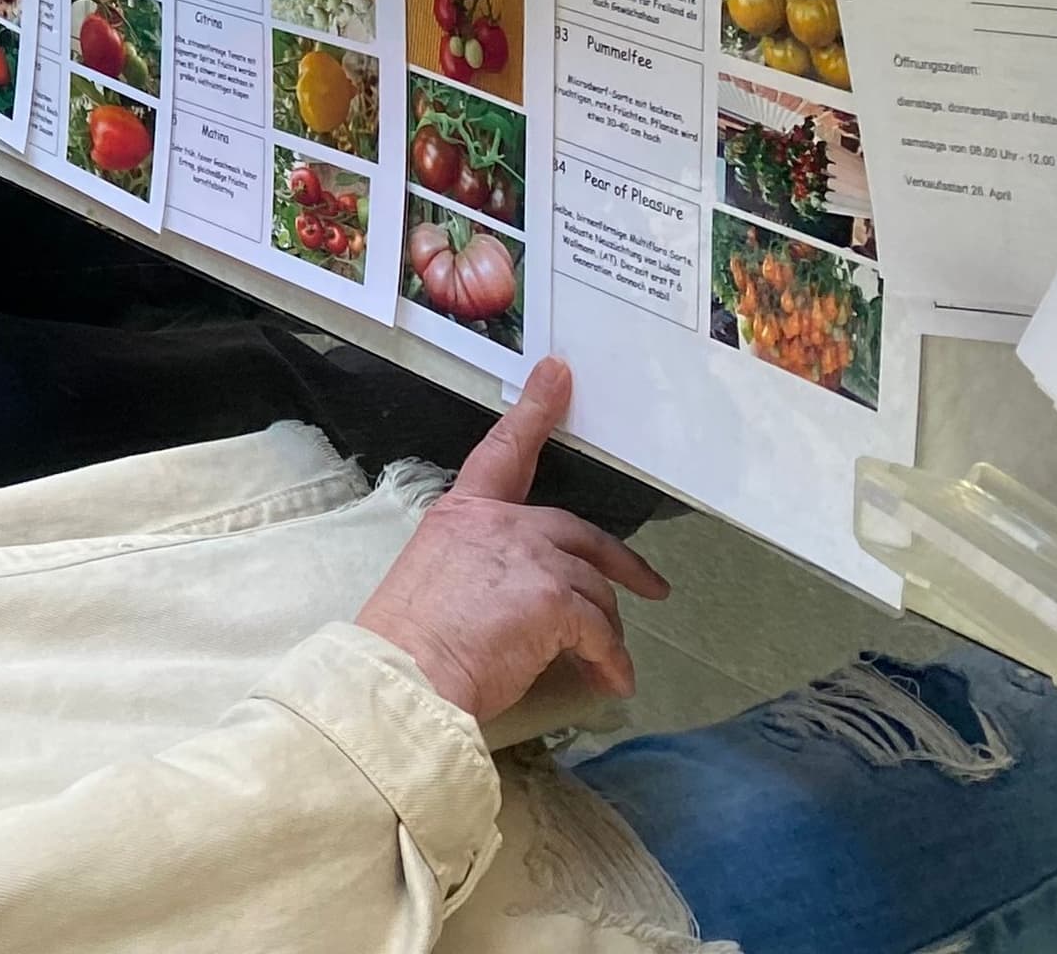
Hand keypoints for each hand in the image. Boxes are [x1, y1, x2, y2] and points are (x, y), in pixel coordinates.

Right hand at [351, 362, 669, 719]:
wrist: (406, 673)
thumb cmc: (409, 639)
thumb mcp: (434, 579)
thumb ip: (478, 567)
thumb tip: (510, 599)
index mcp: (463, 514)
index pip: (504, 453)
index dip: (535, 411)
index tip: (558, 375)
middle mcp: (502, 525)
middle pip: (579, 532)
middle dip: (621, 562)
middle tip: (650, 585)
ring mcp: (531, 558)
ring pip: (595, 590)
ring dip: (606, 632)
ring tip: (604, 667)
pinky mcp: (555, 599)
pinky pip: (602, 633)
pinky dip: (612, 662)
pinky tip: (610, 682)